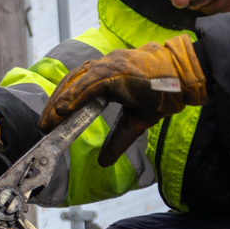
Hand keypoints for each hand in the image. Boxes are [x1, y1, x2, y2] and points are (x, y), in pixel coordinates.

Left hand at [40, 36, 205, 164]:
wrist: (186, 77)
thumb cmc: (164, 93)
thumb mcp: (135, 123)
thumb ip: (118, 140)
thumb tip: (103, 162)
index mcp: (107, 77)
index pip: (76, 88)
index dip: (61, 104)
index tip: (49, 123)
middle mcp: (105, 67)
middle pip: (71, 83)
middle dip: (55, 105)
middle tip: (44, 126)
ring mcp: (110, 66)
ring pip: (78, 81)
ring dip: (61, 101)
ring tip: (49, 121)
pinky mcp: (118, 70)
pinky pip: (92, 82)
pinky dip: (76, 93)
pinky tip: (64, 107)